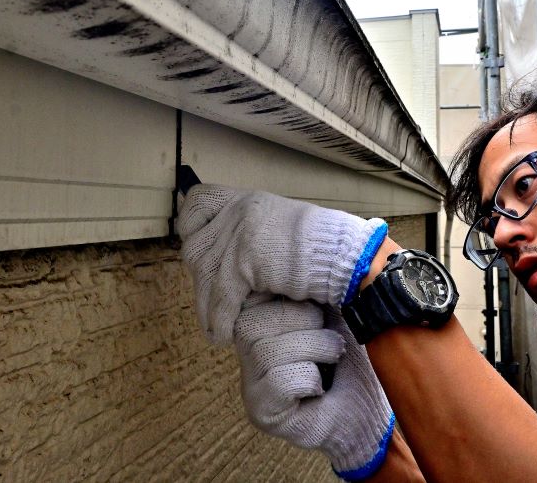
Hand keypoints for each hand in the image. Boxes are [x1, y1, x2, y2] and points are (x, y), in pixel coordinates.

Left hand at [177, 185, 386, 343]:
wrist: (345, 258)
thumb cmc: (318, 253)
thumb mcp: (277, 230)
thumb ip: (248, 234)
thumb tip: (218, 255)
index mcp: (247, 200)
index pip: (199, 201)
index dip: (191, 226)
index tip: (196, 250)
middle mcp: (239, 210)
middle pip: (197, 247)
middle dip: (200, 281)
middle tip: (210, 304)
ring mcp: (240, 232)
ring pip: (205, 275)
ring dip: (207, 308)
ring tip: (214, 329)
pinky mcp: (245, 259)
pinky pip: (222, 295)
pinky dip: (221, 319)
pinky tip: (223, 335)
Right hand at [235, 297, 394, 480]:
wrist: (375, 405)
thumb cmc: (354, 350)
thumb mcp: (332, 304)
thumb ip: (307, 283)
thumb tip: (297, 260)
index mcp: (257, 310)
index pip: (251, 287)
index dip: (292, 292)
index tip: (320, 304)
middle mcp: (244, 344)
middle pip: (255, 318)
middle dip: (307, 321)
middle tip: (329, 337)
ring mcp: (249, 378)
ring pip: (267, 349)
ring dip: (315, 349)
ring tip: (331, 358)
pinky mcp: (260, 409)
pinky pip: (279, 381)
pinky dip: (311, 381)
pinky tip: (320, 387)